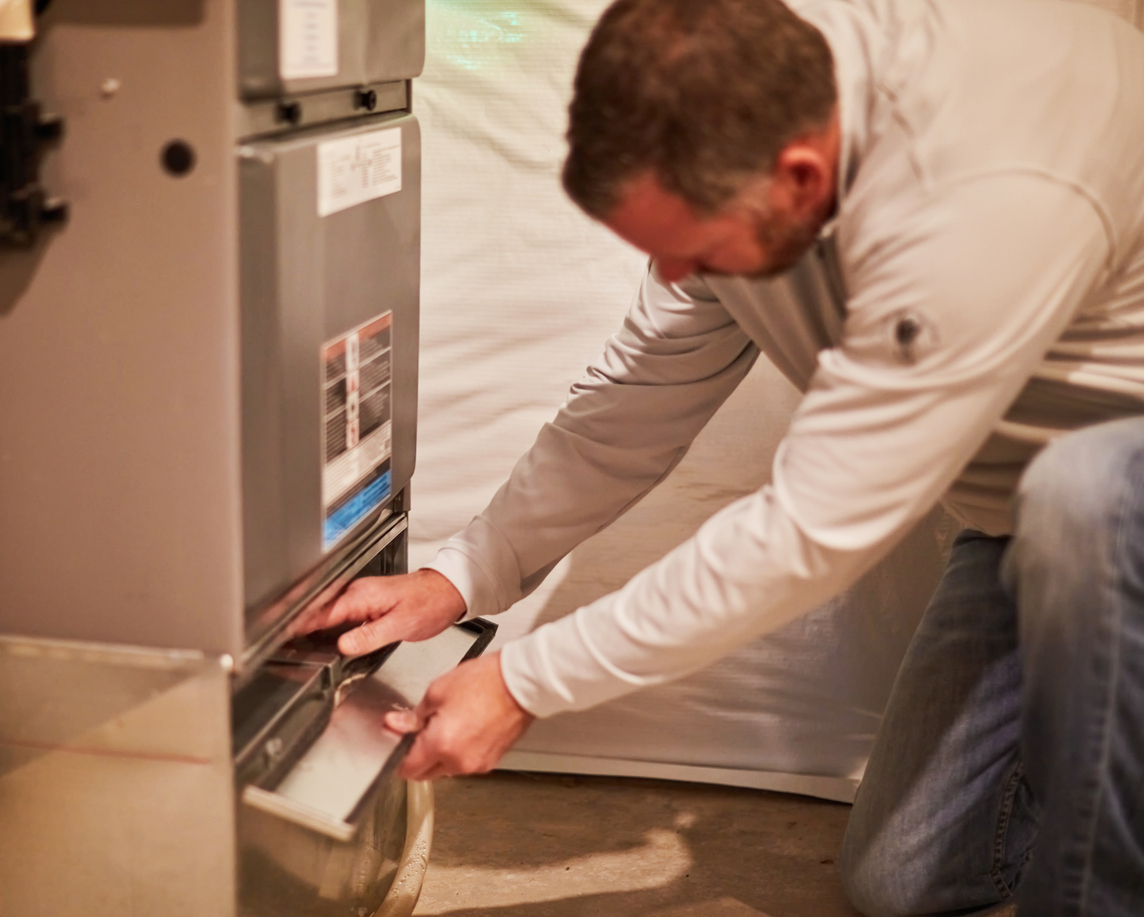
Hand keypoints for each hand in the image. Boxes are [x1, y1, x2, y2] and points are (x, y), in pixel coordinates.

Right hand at [296, 568, 466, 655]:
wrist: (447, 590)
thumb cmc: (429, 604)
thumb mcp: (401, 625)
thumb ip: (369, 635)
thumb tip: (343, 645)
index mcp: (362, 597)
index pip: (321, 613)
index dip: (299, 624)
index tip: (281, 634)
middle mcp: (357, 593)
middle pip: (318, 609)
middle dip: (296, 621)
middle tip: (276, 638)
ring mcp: (360, 596)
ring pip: (326, 610)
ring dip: (308, 622)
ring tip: (289, 638)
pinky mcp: (366, 601)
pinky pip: (338, 612)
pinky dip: (324, 622)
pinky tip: (317, 634)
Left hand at [385, 651, 533, 779]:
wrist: (520, 683)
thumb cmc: (485, 681)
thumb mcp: (438, 691)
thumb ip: (414, 715)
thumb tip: (396, 724)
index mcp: (440, 744)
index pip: (407, 769)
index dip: (400, 756)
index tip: (401, 743)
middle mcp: (458, 762)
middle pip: (426, 773)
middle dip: (419, 757)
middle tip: (424, 730)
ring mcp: (477, 765)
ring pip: (447, 769)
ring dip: (441, 754)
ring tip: (450, 724)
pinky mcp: (491, 761)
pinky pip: (466, 763)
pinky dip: (461, 752)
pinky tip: (466, 728)